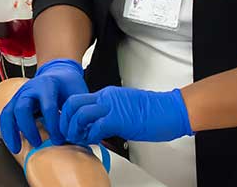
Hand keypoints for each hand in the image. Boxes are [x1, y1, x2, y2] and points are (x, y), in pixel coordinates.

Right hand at [0, 58, 88, 152]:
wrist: (58, 72)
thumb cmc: (67, 83)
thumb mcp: (76, 92)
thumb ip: (76, 110)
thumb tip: (78, 133)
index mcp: (47, 84)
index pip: (48, 106)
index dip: (53, 125)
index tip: (59, 139)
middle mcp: (30, 88)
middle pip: (23, 107)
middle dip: (29, 128)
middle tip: (38, 144)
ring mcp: (20, 94)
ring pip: (9, 112)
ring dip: (12, 132)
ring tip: (17, 148)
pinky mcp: (15, 102)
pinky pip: (5, 117)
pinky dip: (7, 131)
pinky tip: (13, 144)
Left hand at [60, 86, 192, 144]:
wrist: (170, 109)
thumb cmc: (153, 111)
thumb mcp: (124, 108)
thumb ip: (108, 114)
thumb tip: (98, 126)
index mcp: (107, 94)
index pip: (78, 99)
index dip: (70, 114)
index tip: (70, 126)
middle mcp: (106, 98)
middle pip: (73, 103)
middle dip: (66, 120)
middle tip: (68, 133)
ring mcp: (111, 107)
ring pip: (80, 113)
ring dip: (75, 129)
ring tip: (78, 139)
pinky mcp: (118, 119)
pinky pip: (95, 127)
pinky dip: (90, 136)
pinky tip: (93, 141)